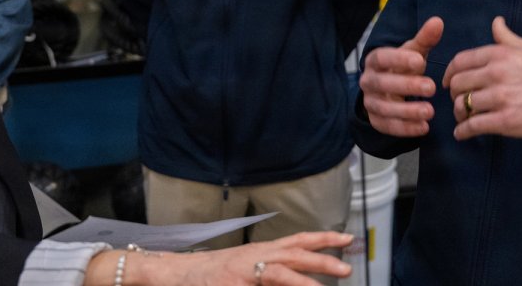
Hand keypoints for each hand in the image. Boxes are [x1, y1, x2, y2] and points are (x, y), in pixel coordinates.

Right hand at [140, 232, 353, 284]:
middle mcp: (254, 257)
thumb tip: (298, 277)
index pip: (297, 241)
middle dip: (322, 260)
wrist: (175, 274)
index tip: (347, 240)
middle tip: (346, 268)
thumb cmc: (213, 273)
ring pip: (279, 274)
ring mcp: (243, 273)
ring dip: (303, 282)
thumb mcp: (246, 268)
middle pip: (293, 254)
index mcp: (261, 251)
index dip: (323, 239)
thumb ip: (272, 272)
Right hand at [359, 17, 442, 137]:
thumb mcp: (413, 52)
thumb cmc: (402, 67)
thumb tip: (438, 22)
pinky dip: (405, 128)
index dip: (399, 59)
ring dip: (407, 111)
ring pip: (384, 108)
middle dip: (406, 86)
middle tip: (431, 88)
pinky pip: (387, 126)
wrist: (386, 90)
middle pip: (382, 84)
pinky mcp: (375, 120)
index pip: (382, 58)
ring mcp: (370, 102)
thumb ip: (425, 39)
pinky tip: (423, 128)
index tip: (420, 62)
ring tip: (430, 112)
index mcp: (376, 60)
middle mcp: (368, 81)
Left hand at [444, 17, 521, 139]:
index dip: (449, 73)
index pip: (460, 61)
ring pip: (462, 105)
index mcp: (499, 54)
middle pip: (457, 84)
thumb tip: (496, 22)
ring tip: (463, 117)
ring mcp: (499, 97)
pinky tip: (462, 133)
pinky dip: (463, 131)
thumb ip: (506, 37)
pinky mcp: (504, 120)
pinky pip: (473, 126)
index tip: (448, 82)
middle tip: (459, 101)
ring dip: (459, 114)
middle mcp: (496, 73)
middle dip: (454, 94)